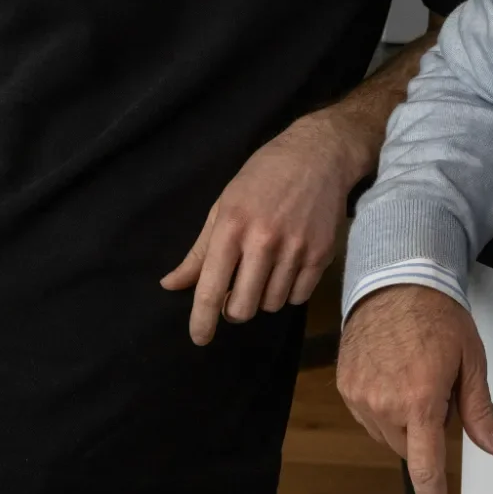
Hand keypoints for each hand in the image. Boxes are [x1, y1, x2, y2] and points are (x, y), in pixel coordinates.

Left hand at [161, 114, 360, 344]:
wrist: (319, 154)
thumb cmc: (263, 176)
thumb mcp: (224, 206)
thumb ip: (199, 251)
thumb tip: (170, 285)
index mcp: (232, 227)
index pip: (210, 288)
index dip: (201, 321)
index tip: (199, 338)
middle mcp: (264, 241)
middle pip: (242, 307)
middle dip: (234, 310)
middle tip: (236, 295)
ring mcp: (296, 248)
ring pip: (272, 304)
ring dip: (263, 299)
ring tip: (265, 275)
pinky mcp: (322, 253)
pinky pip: (299, 296)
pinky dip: (289, 292)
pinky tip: (287, 272)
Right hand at [338, 284, 492, 493]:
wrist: (396, 281)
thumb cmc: (438, 315)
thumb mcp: (471, 361)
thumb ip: (481, 412)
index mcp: (422, 400)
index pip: (426, 467)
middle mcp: (386, 403)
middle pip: (409, 448)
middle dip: (426, 430)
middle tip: (437, 387)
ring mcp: (360, 396)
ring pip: (387, 434)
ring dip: (403, 420)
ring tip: (413, 374)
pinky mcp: (345, 387)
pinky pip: (368, 416)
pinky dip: (383, 406)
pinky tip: (393, 373)